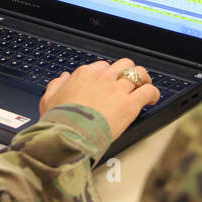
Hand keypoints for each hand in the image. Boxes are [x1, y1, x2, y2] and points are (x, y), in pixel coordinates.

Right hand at [37, 57, 160, 139]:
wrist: (69, 136)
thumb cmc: (58, 121)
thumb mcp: (48, 100)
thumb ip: (56, 85)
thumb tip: (63, 78)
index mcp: (84, 74)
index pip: (102, 66)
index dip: (108, 74)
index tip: (109, 83)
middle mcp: (102, 78)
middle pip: (123, 64)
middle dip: (128, 72)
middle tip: (131, 82)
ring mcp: (117, 89)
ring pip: (138, 74)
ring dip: (143, 79)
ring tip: (145, 86)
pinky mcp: (129, 104)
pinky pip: (148, 91)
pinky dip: (153, 93)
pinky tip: (152, 99)